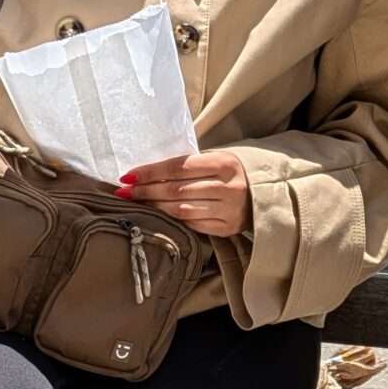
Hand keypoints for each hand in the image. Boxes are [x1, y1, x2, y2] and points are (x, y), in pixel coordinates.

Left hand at [120, 150, 254, 237]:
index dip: (151, 172)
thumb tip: (147, 171)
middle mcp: (228, 187)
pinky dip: (172, 219)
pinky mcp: (227, 228)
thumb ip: (189, 164)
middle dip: (146, 191)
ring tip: (136, 203)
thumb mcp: (216, 159)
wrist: (262, 195)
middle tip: (124, 192)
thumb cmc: (230, 174)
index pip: (179, 167)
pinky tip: (158, 215)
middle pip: (176, 190)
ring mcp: (228, 210)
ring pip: (181, 210)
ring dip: (154, 207)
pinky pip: (192, 224)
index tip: (128, 176)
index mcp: (224, 164)